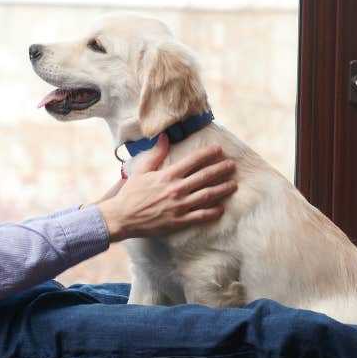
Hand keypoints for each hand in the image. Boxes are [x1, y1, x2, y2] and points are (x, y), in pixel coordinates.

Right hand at [96, 135, 236, 242]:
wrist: (123, 217)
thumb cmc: (131, 193)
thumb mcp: (141, 170)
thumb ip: (155, 154)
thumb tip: (164, 137)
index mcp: (167, 175)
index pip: (192, 161)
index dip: (207, 154)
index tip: (219, 149)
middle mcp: (176, 189)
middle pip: (204, 177)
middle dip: (220, 169)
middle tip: (232, 165)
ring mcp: (179, 206)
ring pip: (207, 195)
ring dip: (222, 189)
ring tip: (233, 184)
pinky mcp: (179, 221)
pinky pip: (201, 216)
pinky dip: (213, 212)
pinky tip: (221, 208)